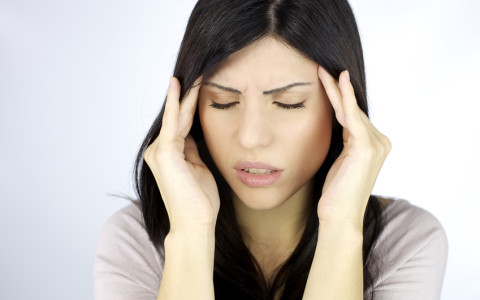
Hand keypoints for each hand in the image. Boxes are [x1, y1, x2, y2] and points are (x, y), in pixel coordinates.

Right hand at [144, 77, 219, 232]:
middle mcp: (158, 151)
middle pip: (177, 117)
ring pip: (177, 117)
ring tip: (197, 73)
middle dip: (187, 95)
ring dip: (187, 95)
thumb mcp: (198, 168)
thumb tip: (193, 134)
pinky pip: (174, 122)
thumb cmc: (199, 201)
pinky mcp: (166, 153)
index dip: (189, 105)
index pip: (180, 124)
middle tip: (198, 71)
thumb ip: (192, 149)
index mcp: (168, 155)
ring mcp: (159, 151)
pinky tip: (182, 86)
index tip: (197, 86)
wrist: (195, 223)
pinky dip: (178, 103)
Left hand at [317, 67, 390, 228]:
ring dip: (336, 89)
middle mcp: (380, 141)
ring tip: (322, 71)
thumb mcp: (341, 161)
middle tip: (322, 69)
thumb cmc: (336, 192)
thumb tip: (336, 122)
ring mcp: (376, 143)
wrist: (339, 216)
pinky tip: (338, 81)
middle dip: (337, 89)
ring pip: (351, 110)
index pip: (353, 116)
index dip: (340, 98)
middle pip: (353, 109)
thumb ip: (345, 141)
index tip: (326, 80)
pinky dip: (345, 97)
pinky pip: (352, 116)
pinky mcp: (366, 146)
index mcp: (374, 144)